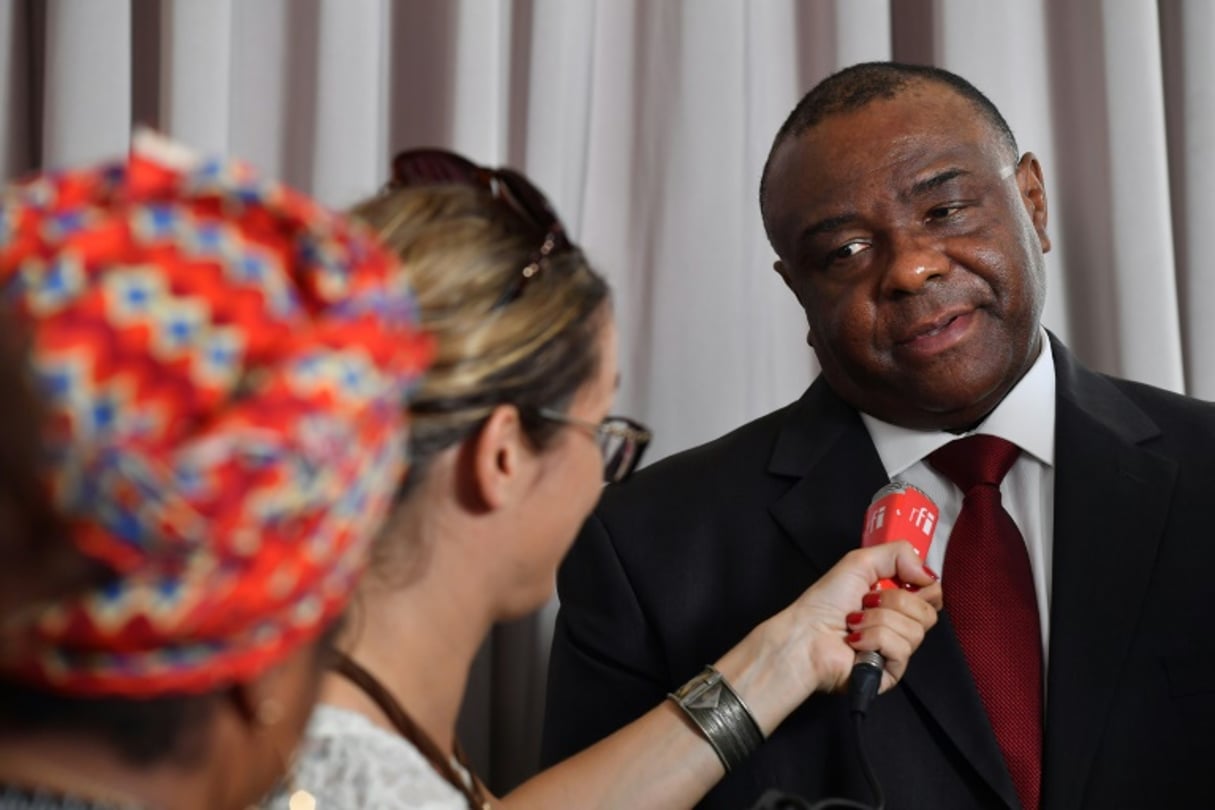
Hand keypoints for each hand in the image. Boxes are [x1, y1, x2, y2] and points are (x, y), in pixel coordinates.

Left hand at [766, 542, 941, 697]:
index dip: (921, 585)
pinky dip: (874, 640)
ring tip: (854, 623)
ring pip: (915, 630)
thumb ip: (899, 553)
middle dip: (894, 602)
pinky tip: (856, 643)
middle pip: (928, 612)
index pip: (933, 593)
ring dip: (878, 620)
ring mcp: (897, 650)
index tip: (898, 581)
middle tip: (866, 602)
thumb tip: (929, 573)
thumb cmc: (825, 601)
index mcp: (896, 599)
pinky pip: (901, 649)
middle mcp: (900, 624)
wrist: (806, 635)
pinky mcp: (891, 671)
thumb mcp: (861, 561)